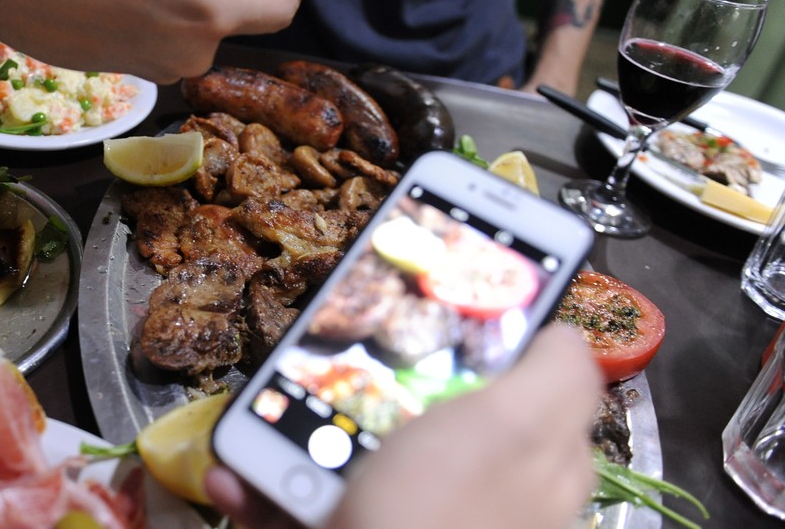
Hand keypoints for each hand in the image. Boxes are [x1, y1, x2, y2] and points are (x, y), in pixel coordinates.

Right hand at [206, 324, 602, 528]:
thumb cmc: (441, 517)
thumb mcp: (514, 427)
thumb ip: (556, 373)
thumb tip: (565, 333)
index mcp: (526, 456)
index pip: (517, 375)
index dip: (478, 331)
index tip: (426, 299)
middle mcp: (473, 487)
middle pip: (421, 404)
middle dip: (365, 380)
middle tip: (335, 362)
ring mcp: (408, 516)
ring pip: (347, 451)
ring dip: (294, 432)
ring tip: (266, 424)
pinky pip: (304, 501)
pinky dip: (266, 486)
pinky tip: (242, 478)